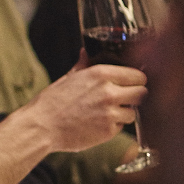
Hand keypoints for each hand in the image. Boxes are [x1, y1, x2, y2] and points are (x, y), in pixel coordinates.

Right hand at [23, 59, 146, 152]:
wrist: (41, 126)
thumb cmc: (51, 102)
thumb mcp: (67, 78)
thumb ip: (83, 65)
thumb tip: (86, 52)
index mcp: (101, 74)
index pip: (138, 75)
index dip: (136, 81)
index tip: (131, 85)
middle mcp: (109, 92)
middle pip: (142, 92)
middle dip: (135, 96)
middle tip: (124, 100)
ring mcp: (110, 113)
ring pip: (133, 112)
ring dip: (124, 113)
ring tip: (105, 113)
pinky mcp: (108, 131)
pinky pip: (121, 127)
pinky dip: (113, 127)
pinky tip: (97, 124)